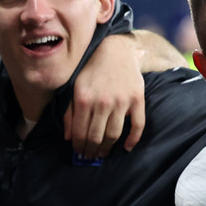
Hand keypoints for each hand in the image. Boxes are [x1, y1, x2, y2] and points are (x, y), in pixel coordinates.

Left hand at [64, 33, 145, 157]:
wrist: (115, 49)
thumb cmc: (91, 69)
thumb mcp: (74, 87)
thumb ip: (69, 112)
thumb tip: (68, 137)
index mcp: (83, 99)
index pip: (80, 132)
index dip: (79, 146)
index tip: (79, 152)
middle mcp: (102, 102)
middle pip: (96, 136)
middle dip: (91, 150)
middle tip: (91, 156)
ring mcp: (121, 101)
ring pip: (114, 134)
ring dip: (108, 148)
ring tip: (104, 153)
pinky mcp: (137, 99)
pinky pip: (137, 125)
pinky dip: (133, 139)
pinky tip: (127, 147)